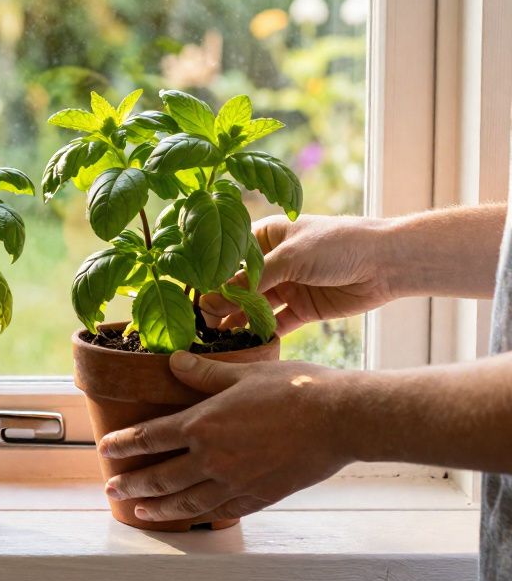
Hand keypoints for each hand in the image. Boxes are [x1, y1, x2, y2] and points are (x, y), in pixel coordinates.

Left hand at [99, 351, 355, 523]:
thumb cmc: (295, 389)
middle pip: (160, 477)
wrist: (340, 419)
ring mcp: (235, 481)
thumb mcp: (243, 373)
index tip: (105, 449)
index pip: (149, 437)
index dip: (123, 444)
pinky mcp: (260, 496)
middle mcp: (212, 458)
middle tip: (111, 490)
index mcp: (202, 424)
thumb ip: (203, 373)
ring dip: (158, 509)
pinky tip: (191, 518)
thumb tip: (174, 361)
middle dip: (132, 485)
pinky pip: (221, 511)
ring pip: (186, 502)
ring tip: (140, 513)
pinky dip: (200, 516)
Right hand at [201, 214, 395, 335]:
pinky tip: (245, 343)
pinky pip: (276, 324)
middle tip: (202, 320)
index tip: (193, 292)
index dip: (211, 274)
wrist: (387, 262)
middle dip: (220, 301)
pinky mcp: (303, 309)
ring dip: (237, 319)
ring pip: (254, 306)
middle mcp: (273, 261)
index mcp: (266, 236)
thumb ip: (253, 277)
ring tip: (216, 335)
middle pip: (239, 284)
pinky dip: (262, 333)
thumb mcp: (291, 256)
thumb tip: (217, 295)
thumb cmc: (338, 244)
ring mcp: (288, 286)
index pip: (229, 256)